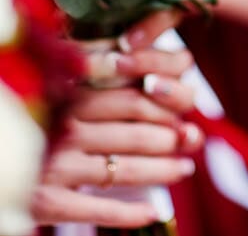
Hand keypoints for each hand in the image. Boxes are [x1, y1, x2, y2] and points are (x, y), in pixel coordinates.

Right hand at [32, 11, 202, 227]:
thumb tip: (150, 55)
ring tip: (185, 169)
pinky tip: (153, 212)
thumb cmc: (35, 104)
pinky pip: (96, 208)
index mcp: (72, 93)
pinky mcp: (43, 201)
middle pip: (137, 131)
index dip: (168, 104)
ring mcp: (55, 164)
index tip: (188, 107)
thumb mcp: (63, 75)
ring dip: (163, 171)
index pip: (136, 97)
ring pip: (125, 168)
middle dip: (172, 137)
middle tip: (193, 139)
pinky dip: (128, 213)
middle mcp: (65, 126)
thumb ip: (100, 60)